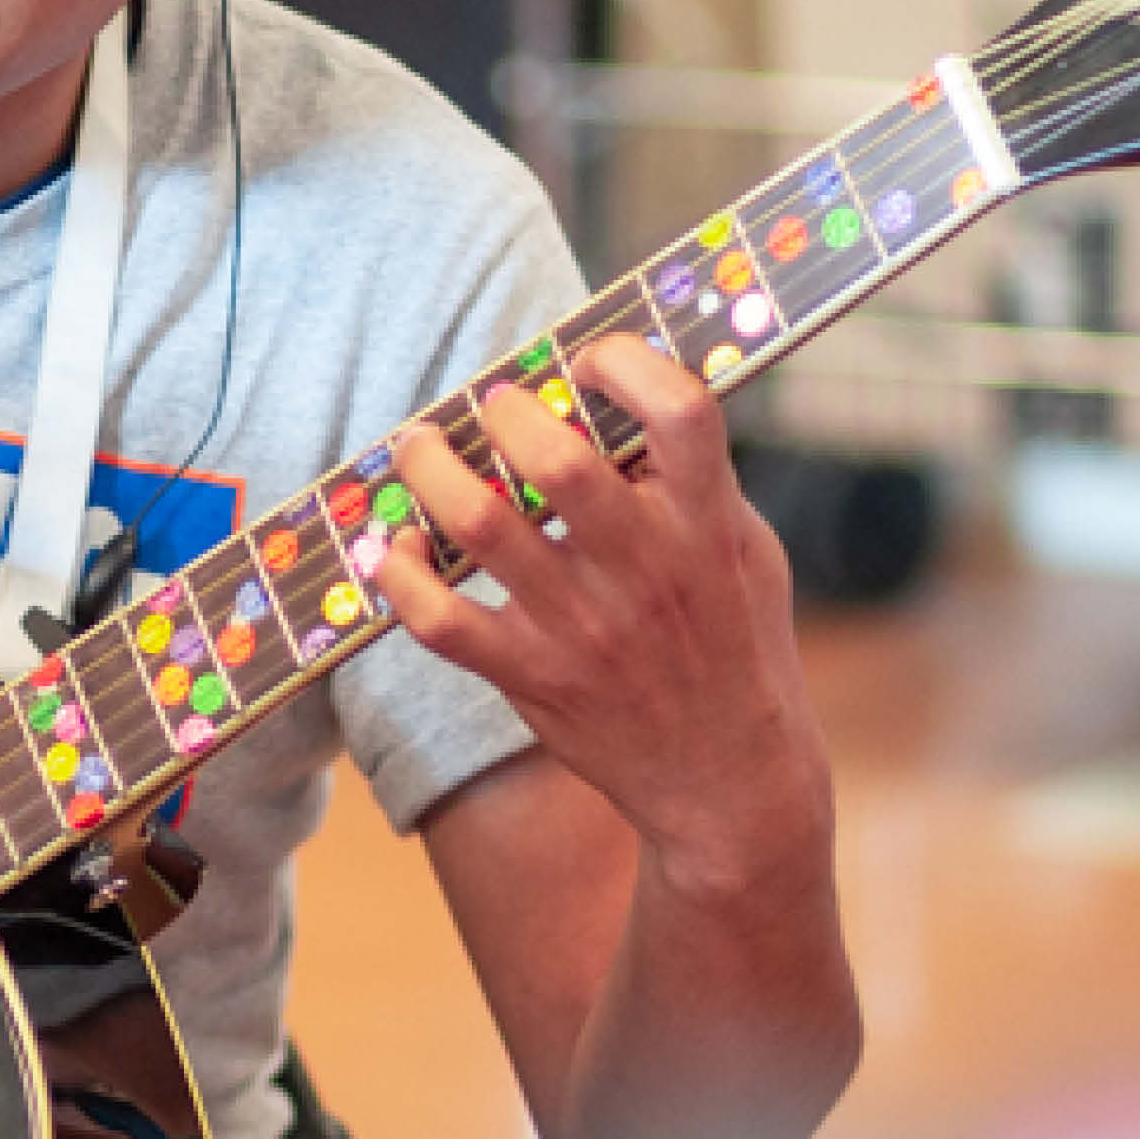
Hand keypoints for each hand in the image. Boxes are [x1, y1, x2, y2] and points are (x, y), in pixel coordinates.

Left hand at [373, 336, 827, 897]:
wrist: (728, 779)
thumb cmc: (734, 644)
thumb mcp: (744, 554)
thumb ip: (695, 482)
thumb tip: (618, 400)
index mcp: (707, 526)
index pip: (681, 412)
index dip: (627, 362)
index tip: (588, 358)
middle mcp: (645, 571)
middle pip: (557, 462)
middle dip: (505, 412)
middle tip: (488, 407)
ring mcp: (583, 626)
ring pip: (481, 526)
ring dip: (431, 472)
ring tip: (416, 447)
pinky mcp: (531, 676)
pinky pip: (439, 620)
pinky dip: (401, 576)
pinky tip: (395, 548)